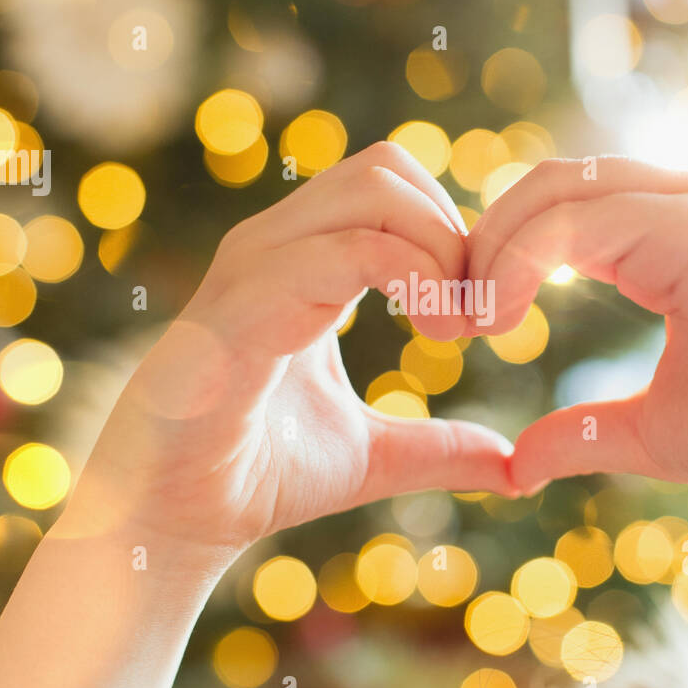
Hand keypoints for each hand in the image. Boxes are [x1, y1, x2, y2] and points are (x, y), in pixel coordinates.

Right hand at [75, 142, 515, 554]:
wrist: (172, 521)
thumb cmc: (257, 475)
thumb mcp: (374, 457)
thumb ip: (440, 450)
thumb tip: (515, 468)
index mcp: (302, 263)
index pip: (392, 186)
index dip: (454, 234)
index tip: (483, 316)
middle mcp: (275, 247)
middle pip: (387, 166)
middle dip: (454, 230)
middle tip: (476, 317)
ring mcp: (254, 268)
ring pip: (372, 189)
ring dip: (439, 248)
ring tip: (456, 327)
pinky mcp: (242, 308)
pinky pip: (342, 251)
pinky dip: (411, 276)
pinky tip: (433, 331)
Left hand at [464, 157, 687, 500]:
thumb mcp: (644, 430)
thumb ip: (580, 433)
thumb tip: (514, 465)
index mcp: (661, 236)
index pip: (554, 206)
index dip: (497, 253)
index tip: (464, 320)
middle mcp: (677, 206)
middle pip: (547, 183)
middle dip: (486, 240)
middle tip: (453, 313)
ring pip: (561, 187)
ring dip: (499, 246)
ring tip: (473, 318)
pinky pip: (593, 217)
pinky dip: (531, 256)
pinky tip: (502, 314)